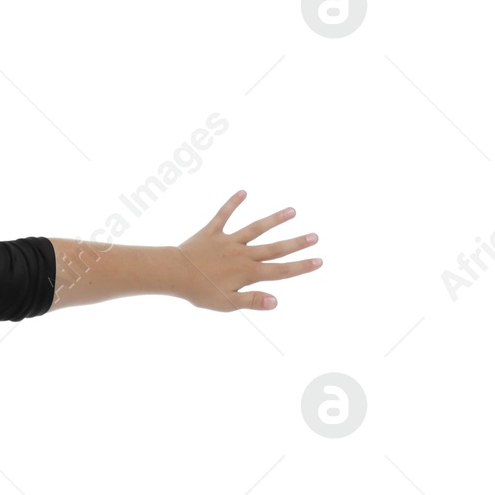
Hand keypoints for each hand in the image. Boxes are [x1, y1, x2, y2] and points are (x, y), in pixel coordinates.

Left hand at [175, 191, 321, 311]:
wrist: (174, 274)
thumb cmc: (199, 291)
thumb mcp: (227, 303)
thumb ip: (252, 301)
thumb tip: (277, 302)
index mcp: (248, 273)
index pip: (280, 271)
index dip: (301, 267)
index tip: (319, 261)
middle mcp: (242, 254)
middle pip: (274, 248)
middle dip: (296, 243)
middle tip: (315, 236)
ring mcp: (228, 241)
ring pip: (255, 228)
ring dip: (274, 219)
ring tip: (292, 210)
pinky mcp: (212, 232)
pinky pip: (223, 215)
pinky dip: (232, 203)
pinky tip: (243, 191)